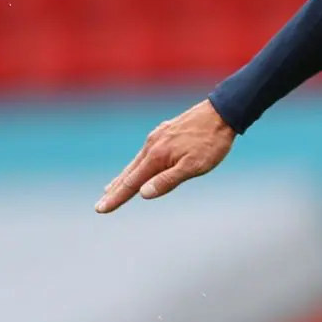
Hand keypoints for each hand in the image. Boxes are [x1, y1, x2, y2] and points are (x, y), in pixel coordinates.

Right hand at [96, 100, 233, 212]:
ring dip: (123, 177)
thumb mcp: (193, 166)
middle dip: (115, 190)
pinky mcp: (165, 132)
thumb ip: (168, 180)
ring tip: (111, 188)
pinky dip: (137, 163)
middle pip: (129, 173)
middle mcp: (152, 146)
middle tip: (100, 205)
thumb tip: (143, 193)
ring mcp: (157, 137)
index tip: (100, 209)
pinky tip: (138, 165)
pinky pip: (146, 152)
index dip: (116, 198)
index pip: (131, 183)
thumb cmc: (211, 142)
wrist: (222, 112)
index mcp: (156, 157)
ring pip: (136, 162)